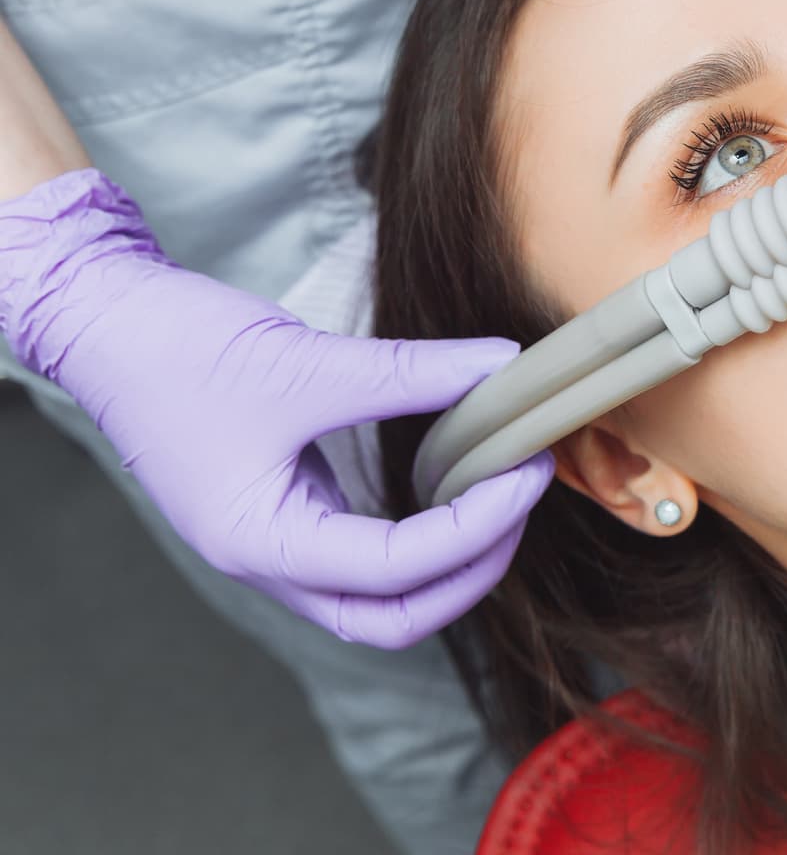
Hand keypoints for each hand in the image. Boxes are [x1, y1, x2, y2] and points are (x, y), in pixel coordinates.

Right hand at [0, 169, 551, 648]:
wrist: (107, 323)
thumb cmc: (181, 350)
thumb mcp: (306, 362)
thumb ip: (411, 373)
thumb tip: (502, 366)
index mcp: (262, 544)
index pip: (394, 572)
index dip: (475, 528)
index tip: (526, 470)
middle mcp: (266, 562)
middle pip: (391, 617)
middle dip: (472, 570)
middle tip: (524, 496)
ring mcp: (273, 542)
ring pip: (378, 596)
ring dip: (449, 559)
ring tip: (501, 489)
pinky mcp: (283, 510)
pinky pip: (363, 552)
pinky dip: (418, 533)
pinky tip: (455, 480)